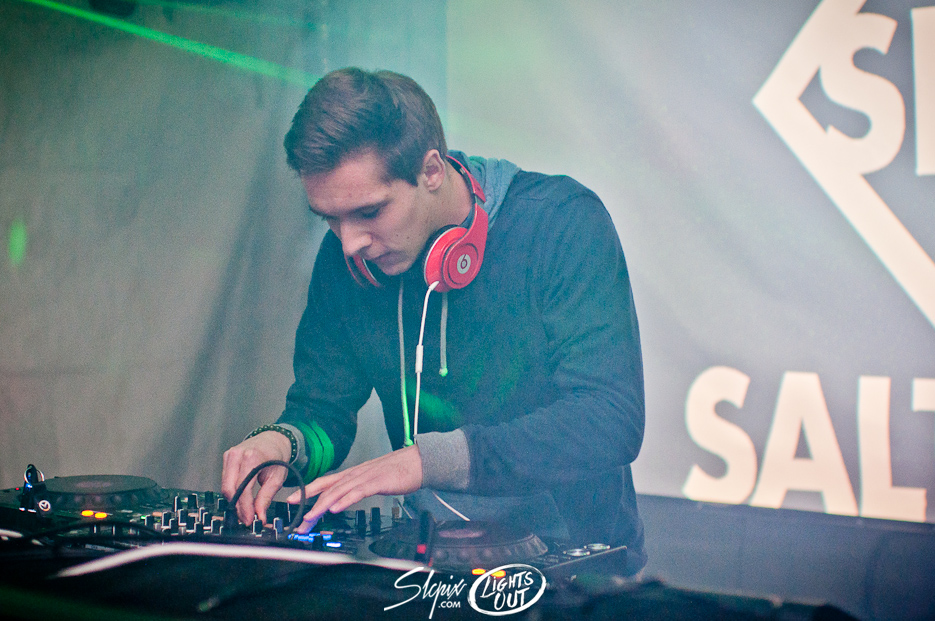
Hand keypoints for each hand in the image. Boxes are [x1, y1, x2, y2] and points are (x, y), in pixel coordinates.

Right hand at [221, 430, 292, 525]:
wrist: (273, 441)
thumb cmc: (276, 457)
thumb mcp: (277, 478)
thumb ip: (266, 497)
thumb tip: (259, 515)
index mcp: (252, 457)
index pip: (243, 488)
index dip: (245, 507)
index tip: (249, 520)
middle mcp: (237, 455)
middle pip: (230, 488)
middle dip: (237, 507)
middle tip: (246, 519)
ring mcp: (230, 455)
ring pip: (225, 486)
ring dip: (234, 501)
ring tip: (245, 510)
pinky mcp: (226, 458)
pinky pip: (225, 480)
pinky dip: (232, 491)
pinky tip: (241, 498)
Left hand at [286, 445, 422, 532]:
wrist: (417, 462)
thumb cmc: (398, 471)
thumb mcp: (372, 479)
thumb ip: (358, 487)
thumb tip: (345, 498)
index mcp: (353, 473)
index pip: (325, 482)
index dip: (307, 491)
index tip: (291, 500)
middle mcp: (355, 474)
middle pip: (327, 488)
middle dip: (309, 504)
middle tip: (298, 520)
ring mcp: (365, 477)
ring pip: (338, 491)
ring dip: (322, 505)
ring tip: (310, 517)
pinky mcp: (377, 482)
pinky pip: (357, 492)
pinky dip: (345, 500)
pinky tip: (336, 508)